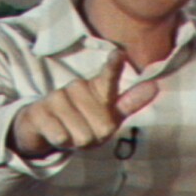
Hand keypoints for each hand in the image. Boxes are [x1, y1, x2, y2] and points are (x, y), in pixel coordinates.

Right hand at [9, 50, 158, 157]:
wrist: (42, 129)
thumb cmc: (82, 121)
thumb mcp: (108, 116)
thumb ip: (129, 102)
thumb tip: (155, 86)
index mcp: (99, 88)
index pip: (109, 77)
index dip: (114, 66)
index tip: (119, 53)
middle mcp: (78, 88)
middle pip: (101, 127)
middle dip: (94, 139)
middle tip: (84, 132)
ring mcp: (58, 96)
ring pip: (81, 134)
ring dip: (76, 142)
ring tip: (69, 132)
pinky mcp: (40, 110)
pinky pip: (61, 136)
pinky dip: (61, 142)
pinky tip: (55, 133)